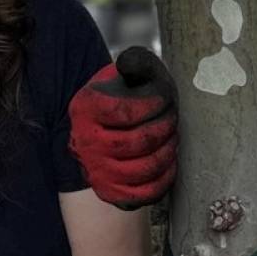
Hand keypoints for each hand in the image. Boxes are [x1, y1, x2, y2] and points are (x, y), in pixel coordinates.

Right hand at [67, 46, 177, 207]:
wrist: (110, 128)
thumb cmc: (128, 96)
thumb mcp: (131, 72)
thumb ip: (136, 61)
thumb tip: (128, 65)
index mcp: (84, 108)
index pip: (123, 112)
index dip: (153, 105)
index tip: (166, 98)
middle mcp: (84, 143)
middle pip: (137, 142)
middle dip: (164, 128)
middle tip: (173, 118)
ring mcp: (96, 171)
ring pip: (143, 169)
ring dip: (168, 152)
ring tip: (172, 138)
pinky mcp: (111, 193)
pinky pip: (144, 193)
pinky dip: (165, 178)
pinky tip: (169, 161)